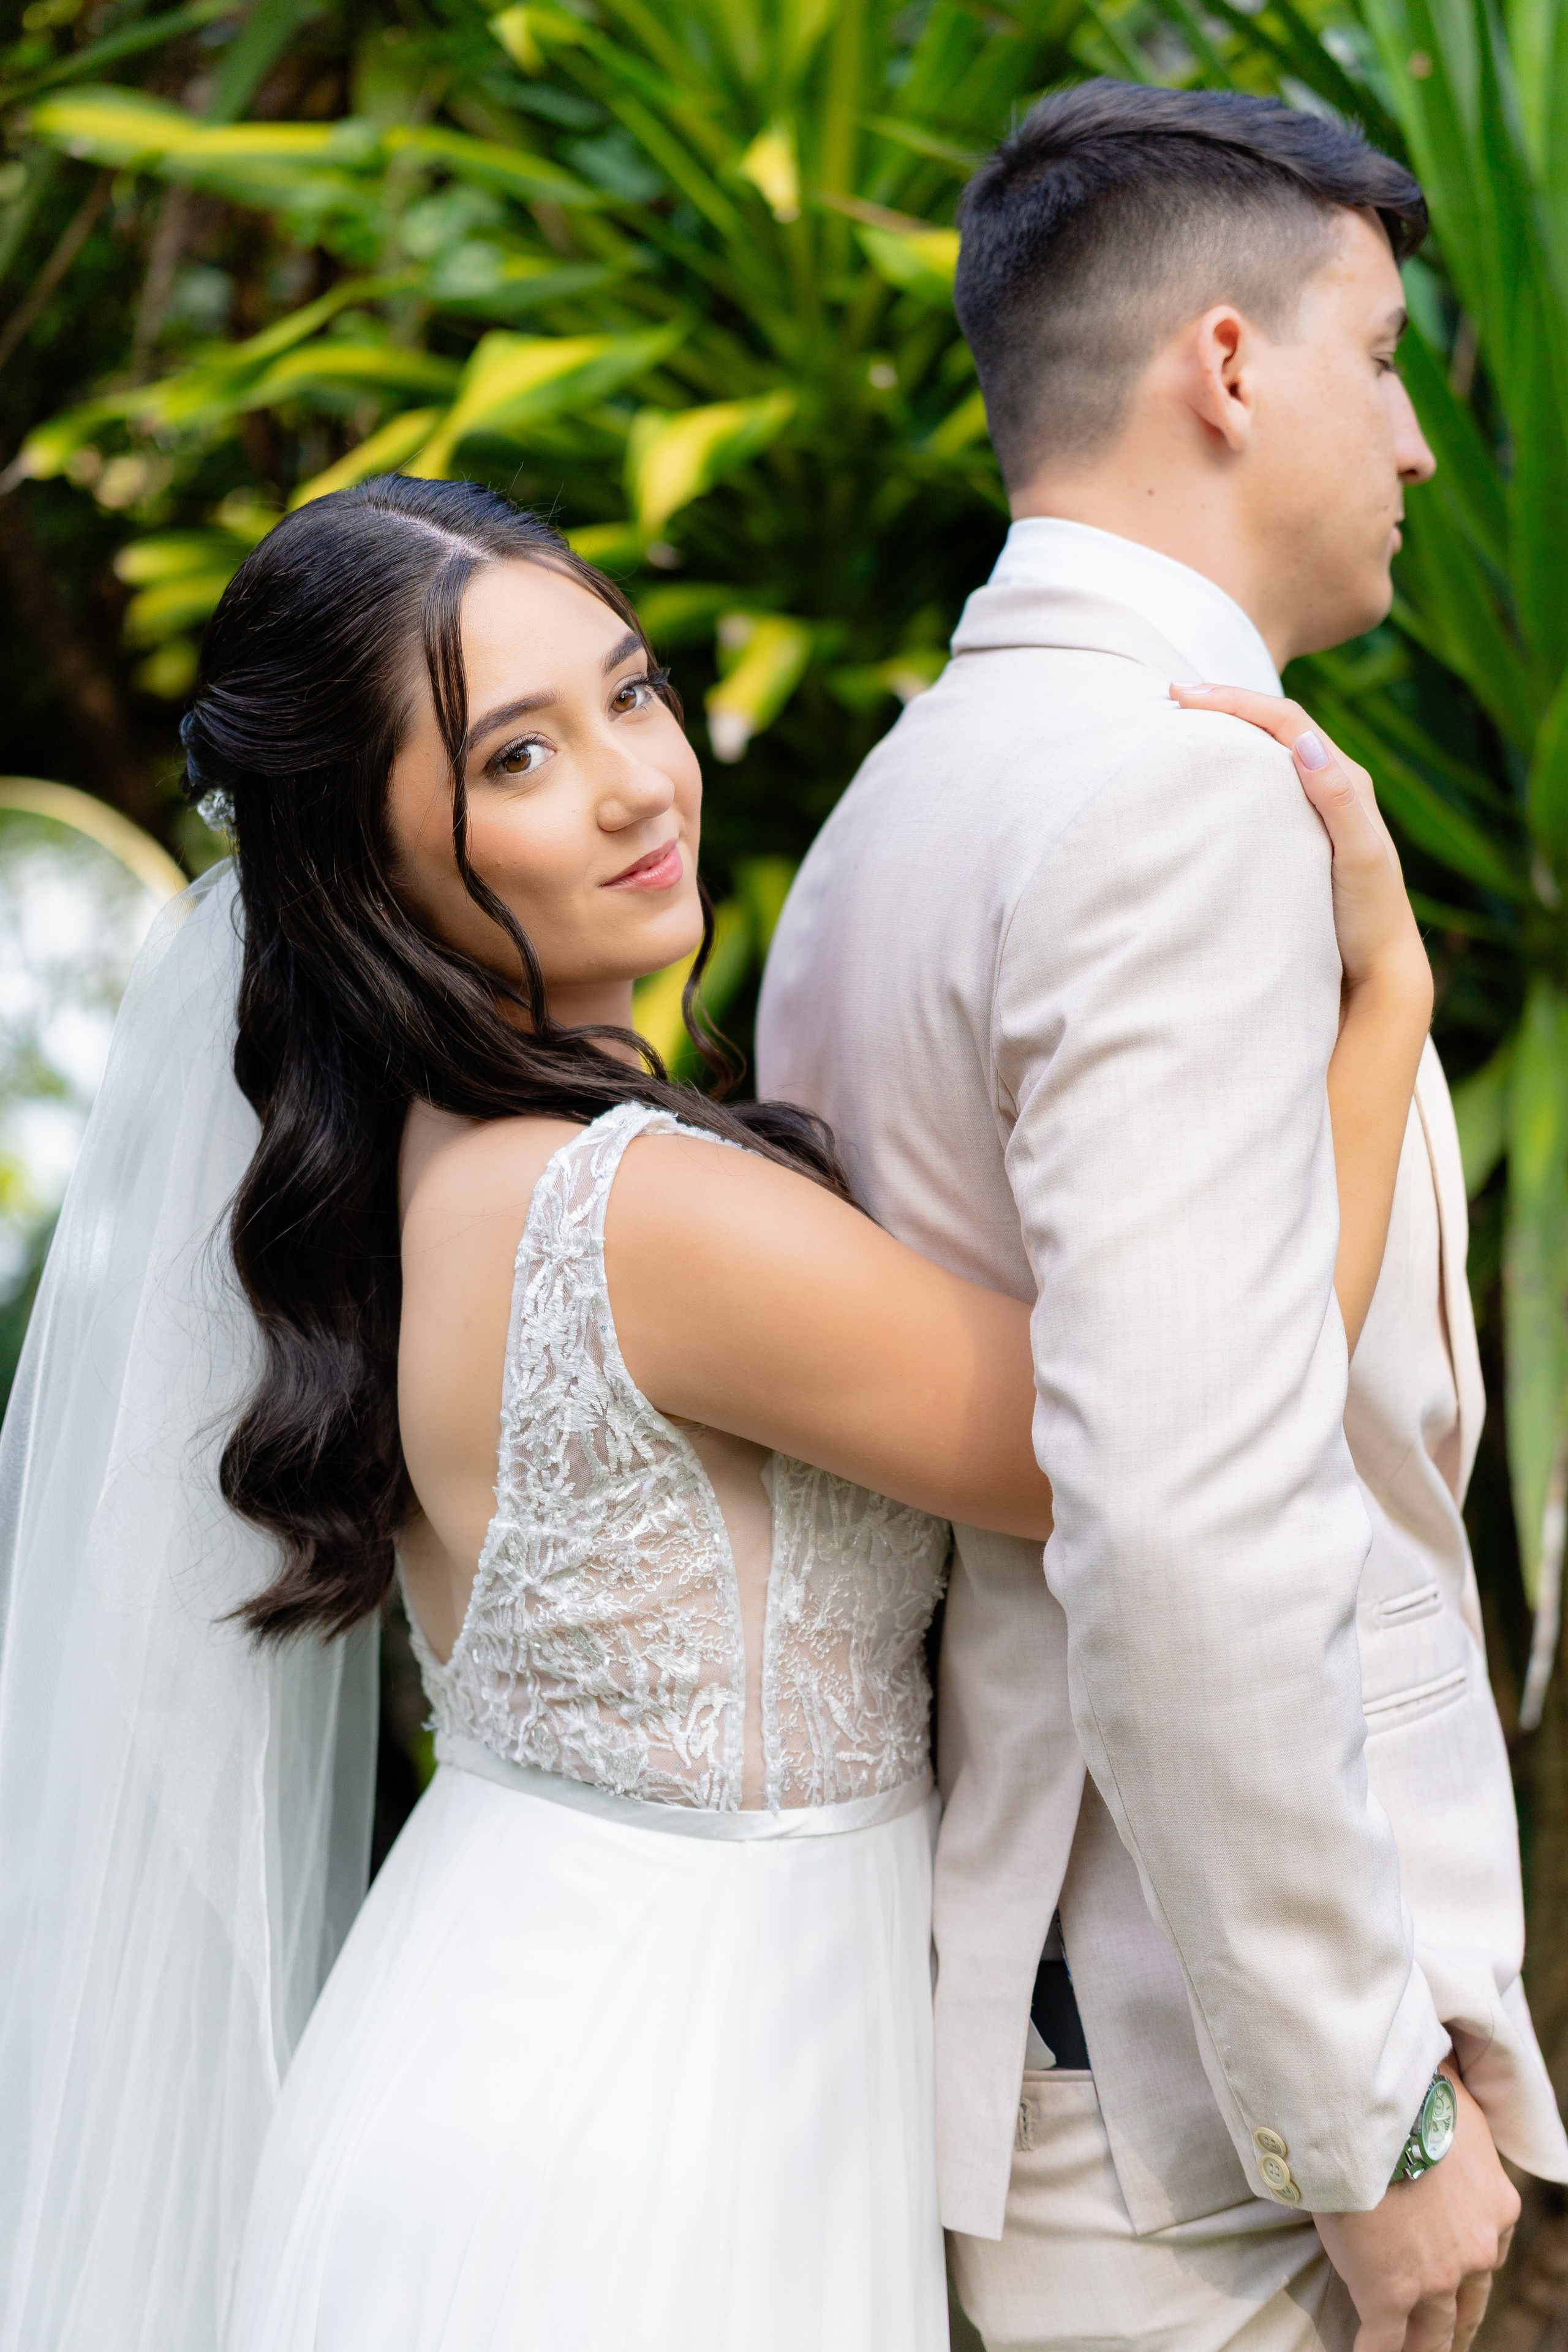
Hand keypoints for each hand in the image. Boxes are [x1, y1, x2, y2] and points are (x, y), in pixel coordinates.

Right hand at [1168, 683, 1430, 1010]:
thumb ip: (1338, 799)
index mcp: (1346, 778)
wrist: (1379, 965)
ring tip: (1183, 719)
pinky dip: (1234, 761)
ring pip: (1268, 748)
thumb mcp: (1360, 857)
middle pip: (1275, 723)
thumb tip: (1305, 742)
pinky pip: (1265, 779)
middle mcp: (1333, 783)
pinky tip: (1209, 769)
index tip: (1185, 697)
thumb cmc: (1368, 915)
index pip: (1286, 720)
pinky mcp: (1302, 829)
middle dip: (1225, 703)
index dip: (1236, 702)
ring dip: (1228, 727)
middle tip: (1173, 696)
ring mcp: (1317, 805)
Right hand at [1313, 2066, 1519, 2351]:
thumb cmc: (1408, 2091)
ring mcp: (1435, 2277)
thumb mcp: (1457, 2109)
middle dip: (1453, 2327)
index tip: (1454, 2286)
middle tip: (1439, 2340)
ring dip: (1419, 2347)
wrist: (1370, 2103)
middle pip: (1467, 2307)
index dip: (1467, 2276)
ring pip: (1433, 2333)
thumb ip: (1457, 2133)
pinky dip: (1374, 2351)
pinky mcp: (1389, 2291)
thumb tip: (1443, 2107)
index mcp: (1497, 2209)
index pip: (1487, 2257)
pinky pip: (1383, 2340)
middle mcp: (1477, 2250)